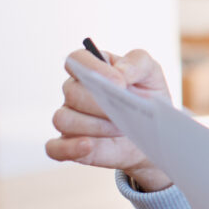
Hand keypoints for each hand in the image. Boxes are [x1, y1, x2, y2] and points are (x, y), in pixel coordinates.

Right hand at [44, 48, 173, 190]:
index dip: (93, 69)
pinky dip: (68, 148)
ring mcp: (70, 118)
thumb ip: (138, 62)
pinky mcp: (69, 144)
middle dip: (99, 103)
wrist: (153, 134)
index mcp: (93, 69)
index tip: (119, 83)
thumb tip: (120, 73)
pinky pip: (55, 148)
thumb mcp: (152, 74)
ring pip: (63, 119)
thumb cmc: (148, 98)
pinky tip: (88, 146)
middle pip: (72, 92)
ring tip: (119, 129)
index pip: (77, 60)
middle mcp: (76, 92)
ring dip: (93, 126)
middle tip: (124, 111)